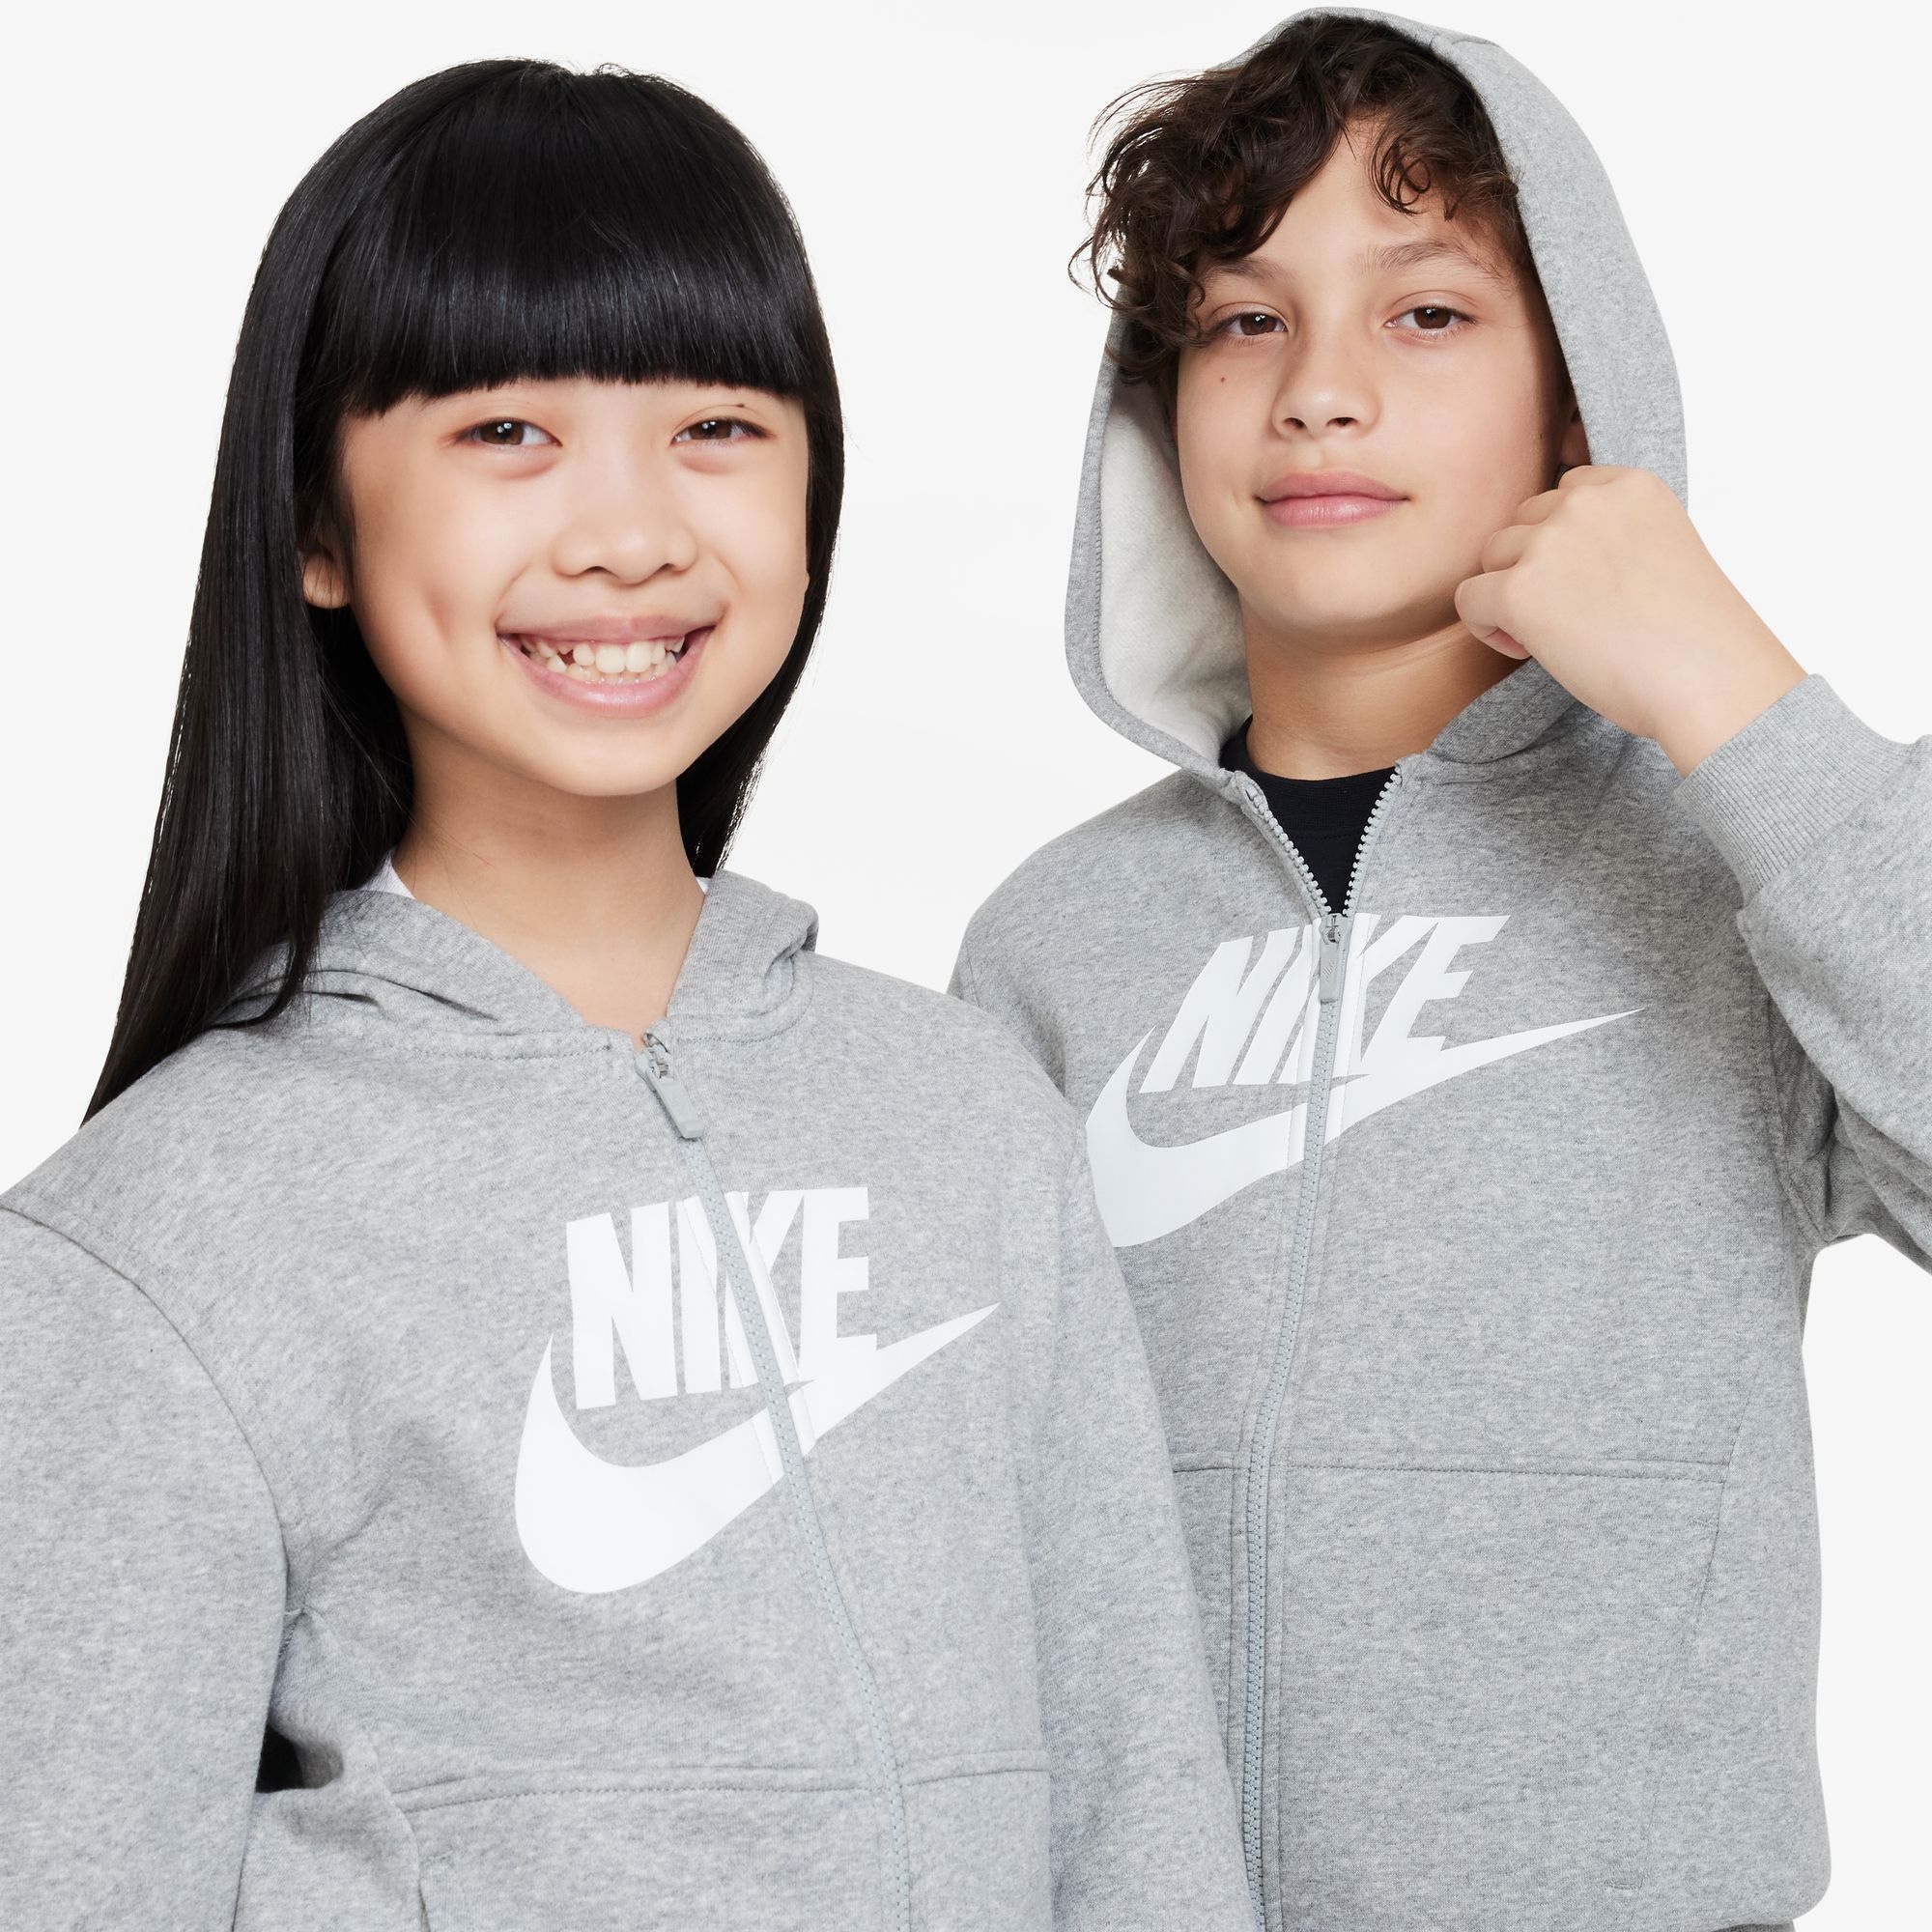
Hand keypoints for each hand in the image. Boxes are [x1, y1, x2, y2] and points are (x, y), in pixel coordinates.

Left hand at [1453, 465, 1808, 774]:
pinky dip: (1488, 628)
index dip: (1563, 542)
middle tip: (1572, 617)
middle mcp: (1586, 502)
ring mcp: (1550, 542)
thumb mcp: (1662, 551)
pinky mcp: (1520, 590)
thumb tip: (1551, 556)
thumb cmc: (1693, 635)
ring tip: (1554, 635)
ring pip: (1492, 558)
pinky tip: (1529, 650)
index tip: (1590, 583)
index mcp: (1630, 485)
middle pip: (1521, 523)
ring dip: (1509, 596)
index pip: (1563, 493)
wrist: (1708, 678)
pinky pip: (1469, 600)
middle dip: (1532, 567)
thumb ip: (1611, 535)